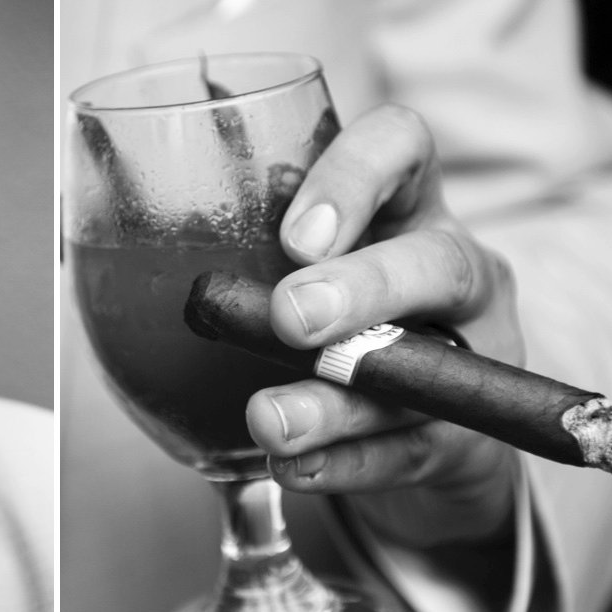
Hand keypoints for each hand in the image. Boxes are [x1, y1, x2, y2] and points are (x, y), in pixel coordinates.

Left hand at [249, 104, 522, 547]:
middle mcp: (456, 272)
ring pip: (424, 371)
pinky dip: (345, 462)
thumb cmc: (342, 327)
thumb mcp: (306, 275)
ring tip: (270, 419)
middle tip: (291, 318)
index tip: (294, 236)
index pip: (401, 146)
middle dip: (362, 288)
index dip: (354, 174)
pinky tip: (295, 465)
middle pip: (438, 262)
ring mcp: (475, 358)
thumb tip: (136, 261)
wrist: (419, 438)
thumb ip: (251, 261)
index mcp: (406, 209)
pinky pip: (409, 451)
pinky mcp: (468, 441)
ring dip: (337, 399)